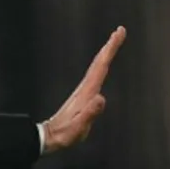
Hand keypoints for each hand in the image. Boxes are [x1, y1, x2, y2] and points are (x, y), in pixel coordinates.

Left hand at [41, 26, 125, 153]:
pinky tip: (103, 65)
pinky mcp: (82, 96)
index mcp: (86, 93)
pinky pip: (95, 75)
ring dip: (106, 53)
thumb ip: (89, 114)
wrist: (49, 137)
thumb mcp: (78, 128)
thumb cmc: (65, 134)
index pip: (100, 68)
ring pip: (97, 68)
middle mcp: (84, 88)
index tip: (118, 34)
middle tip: (120, 30)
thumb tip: (101, 98)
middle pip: (99, 63)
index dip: (110, 50)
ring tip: (114, 41)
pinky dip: (101, 65)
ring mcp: (83, 91)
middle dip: (110, 46)